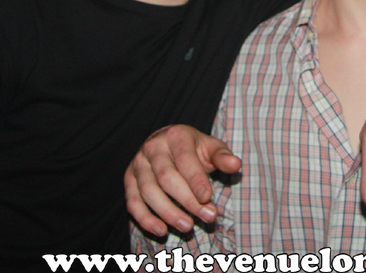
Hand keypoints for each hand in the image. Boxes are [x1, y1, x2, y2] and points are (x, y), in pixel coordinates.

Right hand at [125, 125, 240, 235]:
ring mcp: (138, 163)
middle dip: (187, 200)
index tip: (207, 197)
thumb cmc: (194, 149)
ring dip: (168, 212)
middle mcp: (153, 147)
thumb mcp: (211, 147)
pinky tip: (162, 230)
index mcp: (175, 136)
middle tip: (208, 216)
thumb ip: (223, 157)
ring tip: (188, 227)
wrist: (168, 143)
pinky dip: (145, 219)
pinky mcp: (129, 179)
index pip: (184, 160)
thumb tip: (236, 164)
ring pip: (148, 191)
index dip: (196, 180)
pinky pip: (133, 202)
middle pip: (166, 178)